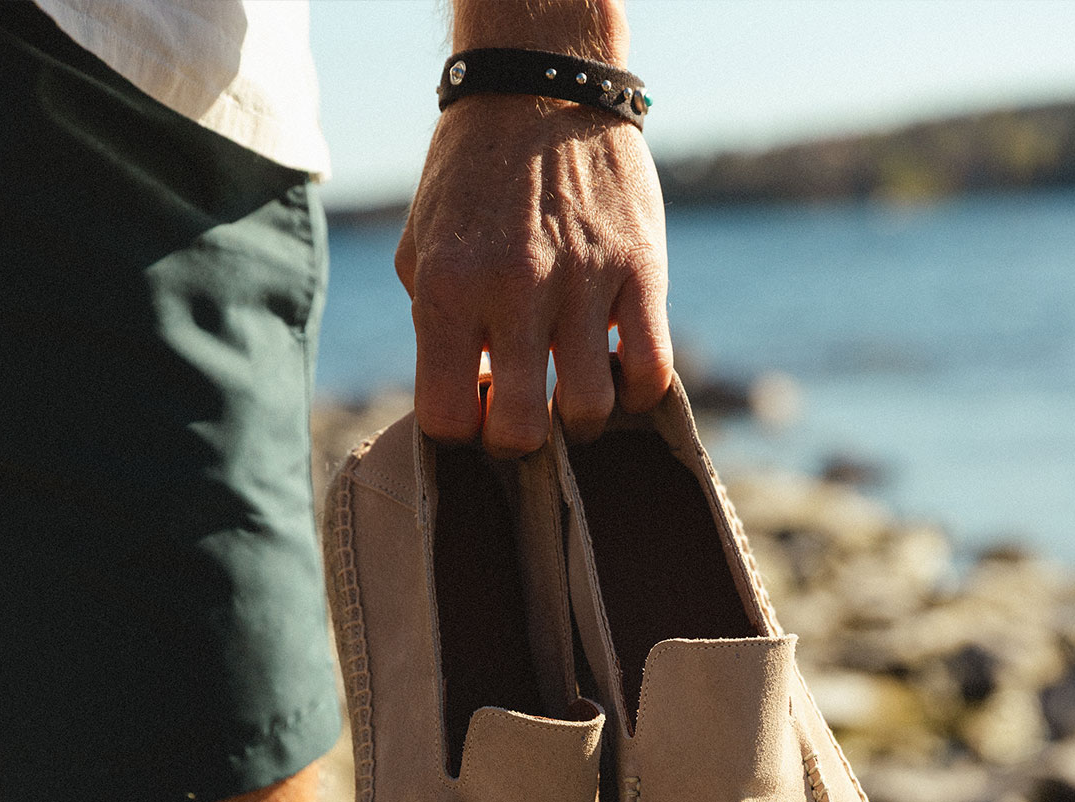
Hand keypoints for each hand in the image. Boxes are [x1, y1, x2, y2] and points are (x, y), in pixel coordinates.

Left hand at [395, 94, 671, 454]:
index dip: (460, 430)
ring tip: (573, 390)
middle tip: (524, 417)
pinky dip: (637, 391)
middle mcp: (514, 290)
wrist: (540, 86)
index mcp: (448, 287)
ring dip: (580, 418)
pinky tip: (620, 372)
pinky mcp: (641, 270)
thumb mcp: (422, 245)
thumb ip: (433, 325)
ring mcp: (584, 282)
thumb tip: (465, 396)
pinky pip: (652, 368)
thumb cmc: (472, 176)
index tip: (473, 409)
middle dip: (518, 442)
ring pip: (589, 410)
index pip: (447, 418)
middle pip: (519, 432)